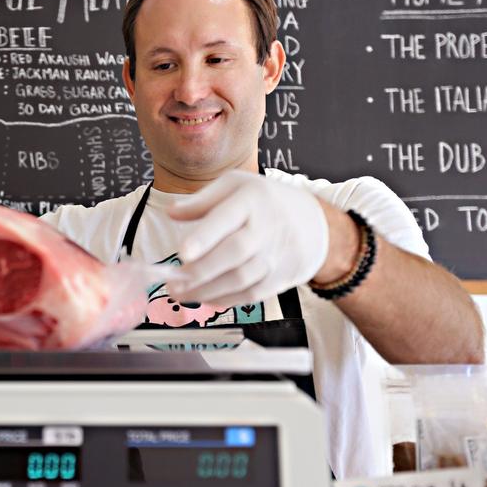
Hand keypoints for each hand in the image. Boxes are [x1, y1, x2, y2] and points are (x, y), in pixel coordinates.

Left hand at [166, 170, 328, 308]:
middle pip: (234, 252)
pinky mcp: (280, 278)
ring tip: (180, 294)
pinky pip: (251, 294)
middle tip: (173, 282)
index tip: (183, 252)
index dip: (205, 236)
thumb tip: (171, 213)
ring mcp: (275, 255)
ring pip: (240, 278)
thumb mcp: (236, 186)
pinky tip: (204, 298)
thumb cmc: (264, 202)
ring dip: (207, 290)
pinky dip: (225, 300)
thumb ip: (202, 201)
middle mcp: (266, 227)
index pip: (227, 217)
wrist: (314, 223)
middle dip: (200, 271)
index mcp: (251, 199)